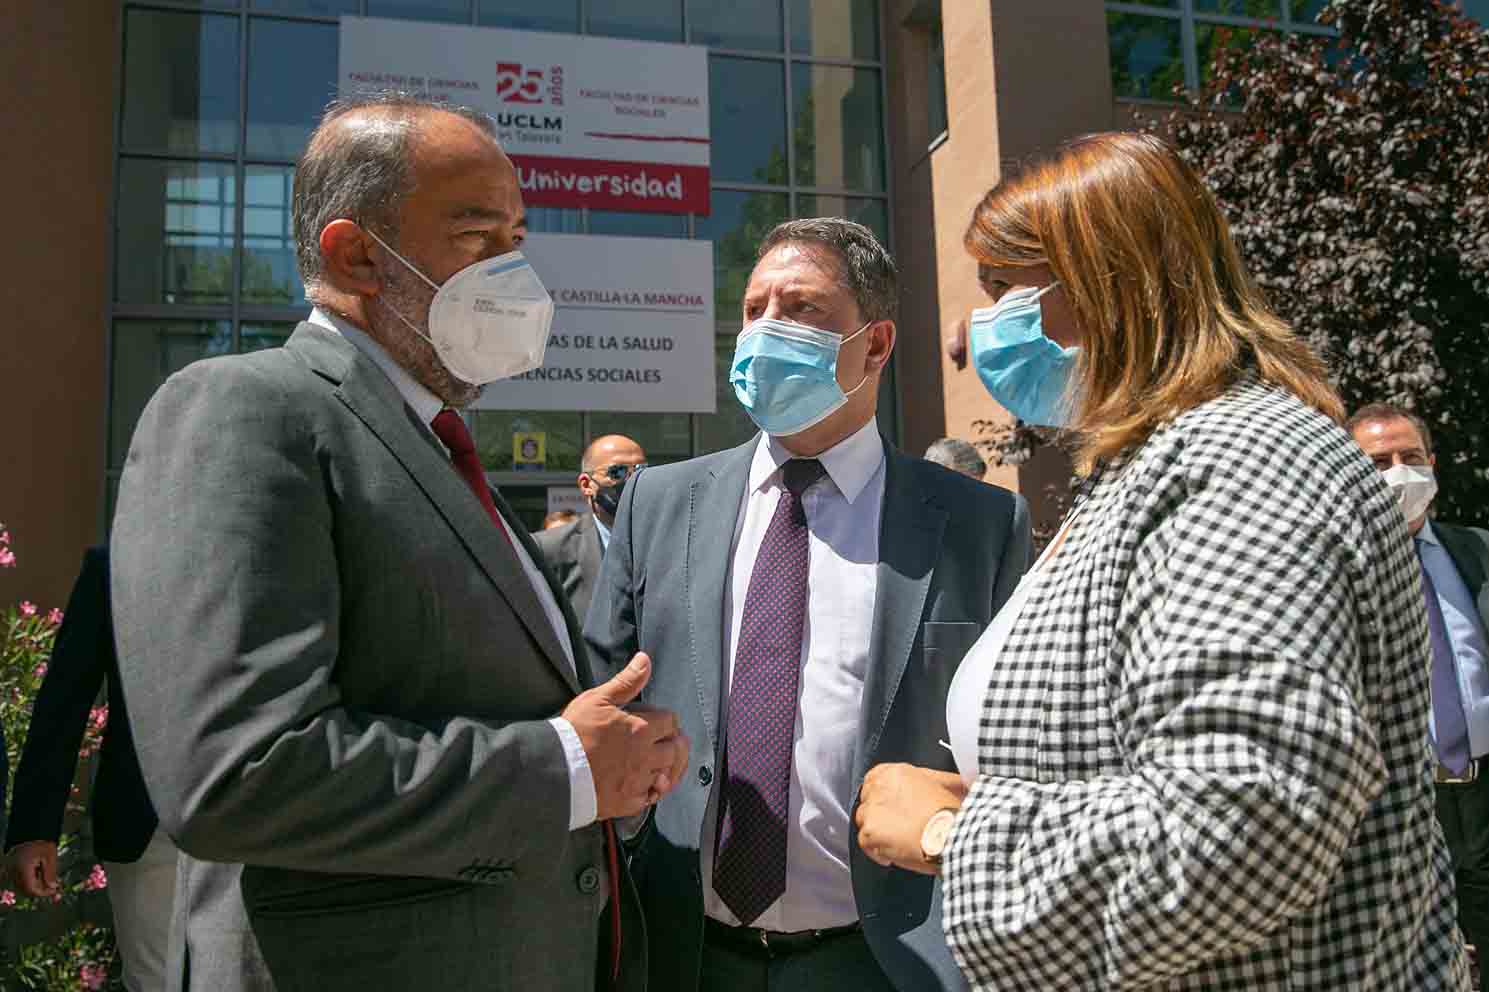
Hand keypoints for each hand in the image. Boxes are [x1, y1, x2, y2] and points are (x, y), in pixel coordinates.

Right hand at [9, 840, 59, 898]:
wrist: (30, 832)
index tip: (54, 890)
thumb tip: (52, 887)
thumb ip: (51, 873)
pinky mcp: (11, 869)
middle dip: (40, 889)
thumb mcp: (50, 856)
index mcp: (22, 868)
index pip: (31, 889)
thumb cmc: (41, 842)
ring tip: (49, 879)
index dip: (43, 892)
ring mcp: (10, 871)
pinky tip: (40, 875)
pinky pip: (20, 880)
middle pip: (26, 890)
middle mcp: (13, 871)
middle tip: (54, 886)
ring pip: (23, 886)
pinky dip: (31, 880)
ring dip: (36, 885)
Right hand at [562, 653, 689, 819]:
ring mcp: (638, 781)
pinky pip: (649, 797)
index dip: (666, 719)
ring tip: (659, 763)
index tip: (659, 722)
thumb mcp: (598, 699)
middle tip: (665, 742)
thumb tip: (644, 660)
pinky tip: (644, 785)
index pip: (670, 721)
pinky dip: (650, 791)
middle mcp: (645, 757)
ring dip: (666, 767)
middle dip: (673, 744)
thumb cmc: (574, 733)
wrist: (555, 771)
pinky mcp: (627, 802)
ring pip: (667, 775)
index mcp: (641, 730)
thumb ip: (626, 681)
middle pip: (675, 750)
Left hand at [854, 763, 966, 875]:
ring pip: (865, 821)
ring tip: (897, 842)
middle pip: (868, 800)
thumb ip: (934, 780)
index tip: (891, 807)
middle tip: (896, 827)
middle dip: (880, 814)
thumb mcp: (947, 784)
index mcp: (896, 773)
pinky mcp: (870, 832)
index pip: (875, 779)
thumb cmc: (951, 815)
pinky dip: (876, 851)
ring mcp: (872, 810)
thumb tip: (941, 784)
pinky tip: (892, 855)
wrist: (951, 836)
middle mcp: (879, 787)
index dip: (884, 796)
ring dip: (877, 832)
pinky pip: (864, 843)